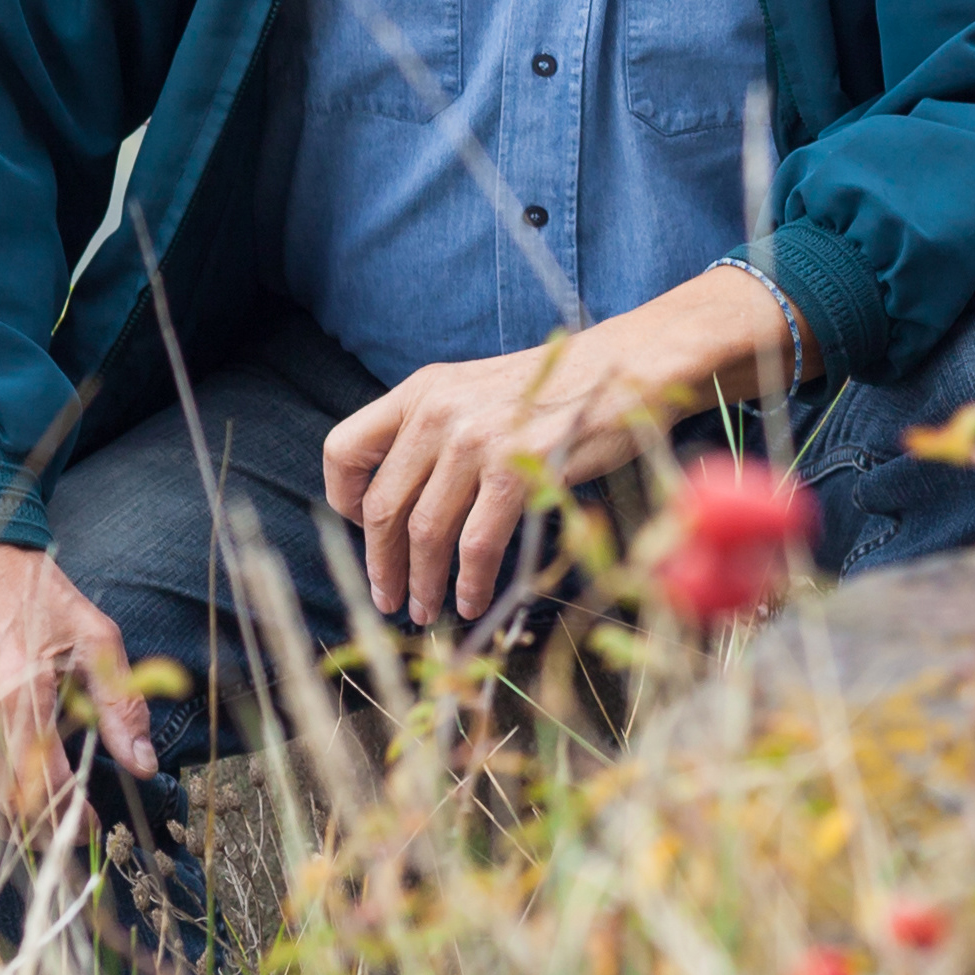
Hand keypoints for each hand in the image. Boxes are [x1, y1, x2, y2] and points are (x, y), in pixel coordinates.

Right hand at [0, 542, 149, 826]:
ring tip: (23, 808)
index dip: (71, 818)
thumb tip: (143, 765)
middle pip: (2, 806)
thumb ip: (119, 703)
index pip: (45, 788)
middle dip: (37, 825)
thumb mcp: (92, 635)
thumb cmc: (31, 593)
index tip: (90, 828)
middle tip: (60, 824)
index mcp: (17, 693)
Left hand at [316, 261, 793, 627]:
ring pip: (425, 533)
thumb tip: (407, 505)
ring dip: (422, 584)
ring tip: (428, 611)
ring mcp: (476, 440)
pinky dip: (471, 582)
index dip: (342, 500)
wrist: (631, 363)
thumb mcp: (479, 393)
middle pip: (381, 507)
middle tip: (390, 599)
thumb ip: (437, 433)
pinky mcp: (515, 469)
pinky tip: (476, 601)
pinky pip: (476, 545)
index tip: (361, 531)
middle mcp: (437, 412)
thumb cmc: (559, 387)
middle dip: (382, 564)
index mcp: (421, 390)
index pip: (343, 449)